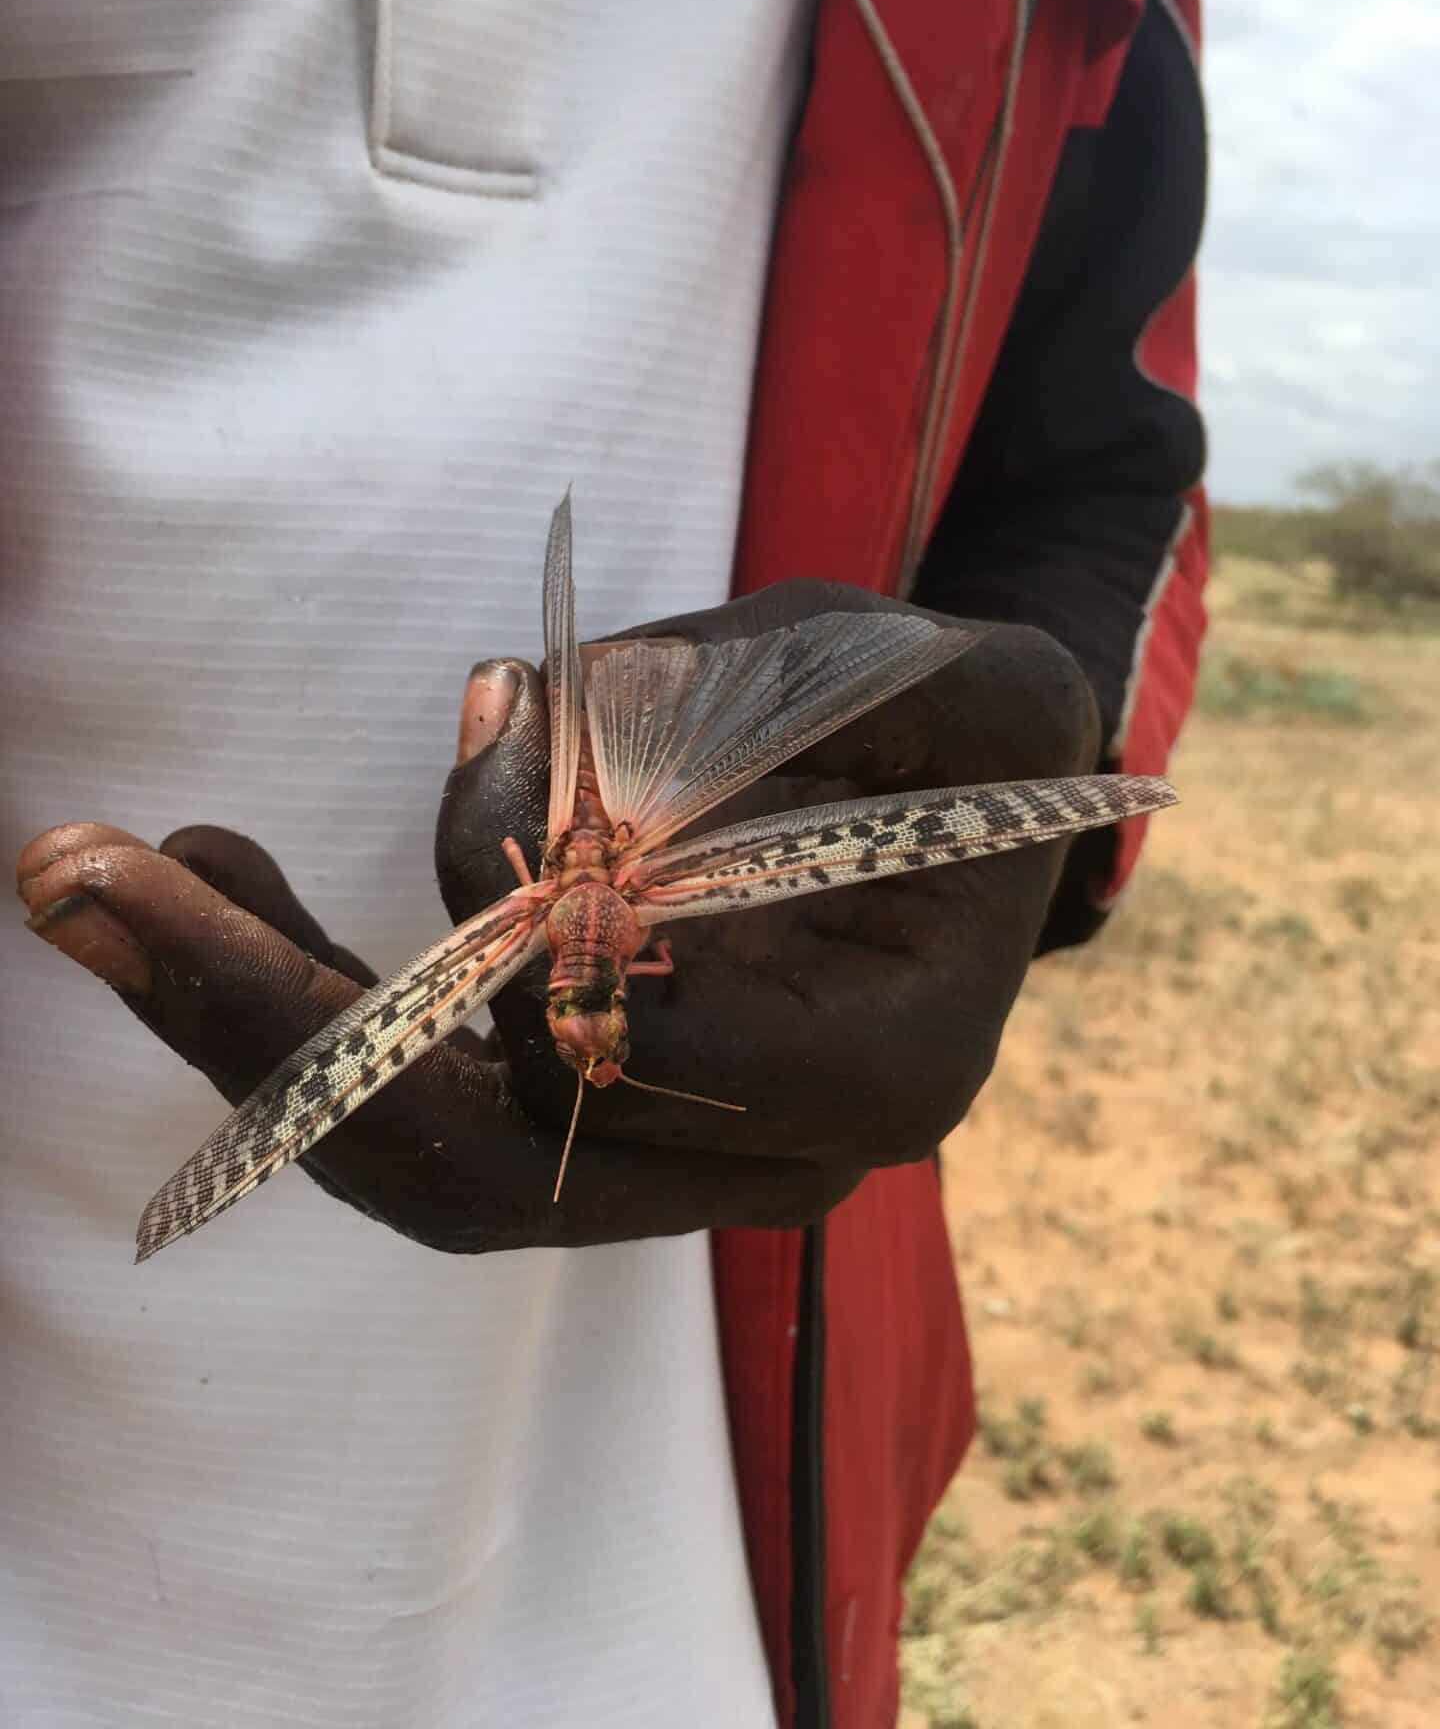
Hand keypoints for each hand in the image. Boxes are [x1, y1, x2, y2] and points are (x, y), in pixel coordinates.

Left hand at [18, 582, 1097, 1254]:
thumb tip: (518, 724)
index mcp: (886, 1069)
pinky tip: (209, 890)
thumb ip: (756, 688)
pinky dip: (301, 1003)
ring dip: (247, 1019)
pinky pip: (428, 1100)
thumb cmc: (968, 729)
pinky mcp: (591, 1114)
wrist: (983, 811)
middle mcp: (764, 1158)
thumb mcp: (932, 663)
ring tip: (94, 880)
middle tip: (84, 881)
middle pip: (490, 1164)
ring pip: (427, 1154)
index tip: (514, 728)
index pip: (665, 1056)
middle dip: (276, 1027)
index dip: (549, 914)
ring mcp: (664, 1159)